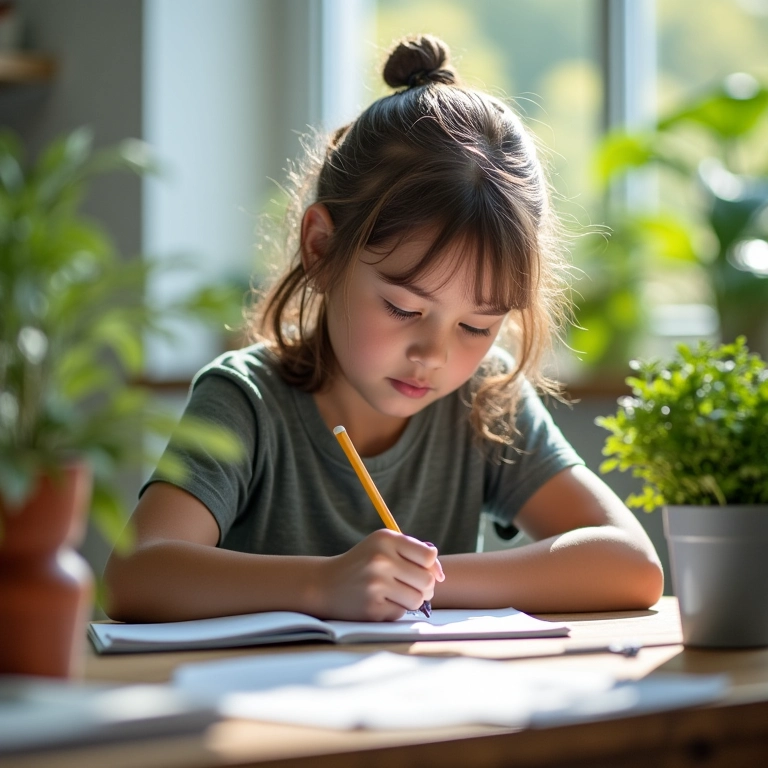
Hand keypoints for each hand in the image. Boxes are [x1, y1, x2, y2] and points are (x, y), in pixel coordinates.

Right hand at [315, 529, 444, 620]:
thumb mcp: (383, 547)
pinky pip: (401, 613)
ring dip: (410, 600)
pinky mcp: (372, 608)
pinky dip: (394, 610)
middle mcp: (380, 560)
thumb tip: (441, 575)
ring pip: (417, 600)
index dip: (430, 567)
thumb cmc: (363, 563)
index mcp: (385, 540)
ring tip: (394, 593)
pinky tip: (379, 602)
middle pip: (427, 581)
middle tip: (408, 585)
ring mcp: (375, 585)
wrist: (325, 584)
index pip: (429, 556)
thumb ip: (414, 554)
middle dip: (424, 587)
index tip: (420, 570)